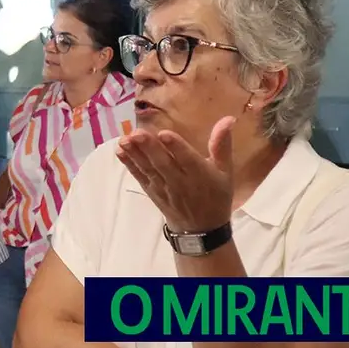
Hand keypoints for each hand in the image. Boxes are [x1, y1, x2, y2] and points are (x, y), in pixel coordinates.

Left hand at [114, 117, 235, 232]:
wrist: (201, 228)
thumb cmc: (215, 194)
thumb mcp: (225, 171)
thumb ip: (222, 145)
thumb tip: (228, 119)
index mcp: (201, 175)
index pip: (188, 160)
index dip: (177, 147)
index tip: (164, 133)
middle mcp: (180, 182)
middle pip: (163, 164)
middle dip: (150, 148)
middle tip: (137, 133)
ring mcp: (163, 188)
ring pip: (149, 169)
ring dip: (135, 154)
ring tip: (124, 139)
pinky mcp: (151, 191)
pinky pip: (139, 177)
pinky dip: (129, 165)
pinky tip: (120, 151)